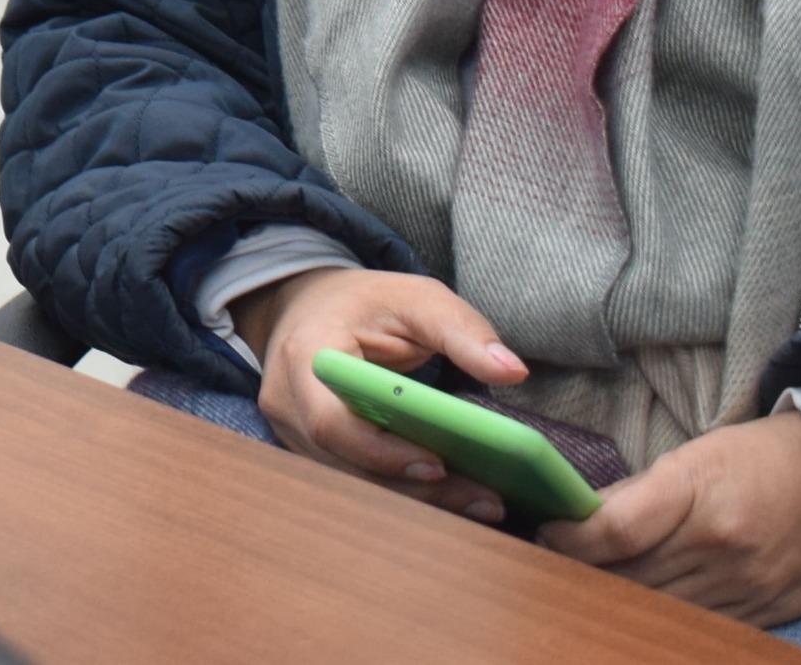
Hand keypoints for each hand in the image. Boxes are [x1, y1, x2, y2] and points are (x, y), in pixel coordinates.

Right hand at [233, 267, 534, 522]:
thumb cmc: (365, 303)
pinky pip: (355, 479)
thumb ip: (463, 331)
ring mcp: (292, 430)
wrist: (308, 306)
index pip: (331, 420)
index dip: (381, 452)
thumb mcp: (416, 298)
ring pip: (352, 482)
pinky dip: (403, 491)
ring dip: (416, 499)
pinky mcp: (309, 450)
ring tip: (482, 503)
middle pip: (346, 464)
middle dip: (416, 489)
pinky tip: (451, 495)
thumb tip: (513, 371)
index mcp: (306, 354)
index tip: (438, 464)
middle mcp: (288, 400)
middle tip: (486, 500)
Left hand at [542, 411, 800, 625]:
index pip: (616, 530)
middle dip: (582, 573)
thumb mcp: (700, 455)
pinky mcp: (764, 614)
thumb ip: (641, 492)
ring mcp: (744, 586)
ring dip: (615, 600)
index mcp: (700, 491)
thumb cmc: (767, 458)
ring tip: (585, 587)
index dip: (572, 539)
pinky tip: (637, 610)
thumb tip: (583, 518)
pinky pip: (698, 627)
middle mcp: (721, 545)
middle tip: (551, 565)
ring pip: (658, 607)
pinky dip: (662, 621)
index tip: (547, 532)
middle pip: (629, 576)